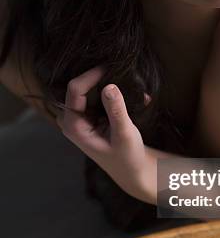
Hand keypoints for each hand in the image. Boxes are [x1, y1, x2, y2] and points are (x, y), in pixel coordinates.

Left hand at [56, 66, 151, 201]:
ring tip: (126, 85)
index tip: (111, 67)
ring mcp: (76, 118)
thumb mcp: (124, 133)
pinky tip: (126, 94)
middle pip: (77, 86)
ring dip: (103, 84)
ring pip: (84, 89)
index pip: (75, 89)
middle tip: (121, 74)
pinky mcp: (85, 116)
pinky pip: (91, 95)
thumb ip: (116, 110)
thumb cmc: (127, 157)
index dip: (91, 75)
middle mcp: (69, 120)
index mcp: (73, 126)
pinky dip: (107, 92)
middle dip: (98, 78)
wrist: (131, 170)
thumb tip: (110, 85)